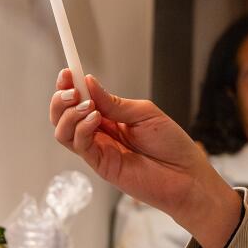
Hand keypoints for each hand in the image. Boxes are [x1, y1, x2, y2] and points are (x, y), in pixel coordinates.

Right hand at [50, 69, 241, 247]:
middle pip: (64, 116)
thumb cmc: (171, 143)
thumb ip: (115, 103)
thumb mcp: (144, 113)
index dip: (70, 86)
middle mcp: (100, 132)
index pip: (81, 99)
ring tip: (87, 105)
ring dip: (68, 115)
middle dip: (61, 99)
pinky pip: (80, 146)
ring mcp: (99, 150)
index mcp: (111, 116)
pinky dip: (81, 129)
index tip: (67, 71)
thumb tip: (90, 83)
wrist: (186, 175)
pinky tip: (95, 118)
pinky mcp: (101, 166)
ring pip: (64, 132)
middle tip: (70, 90)